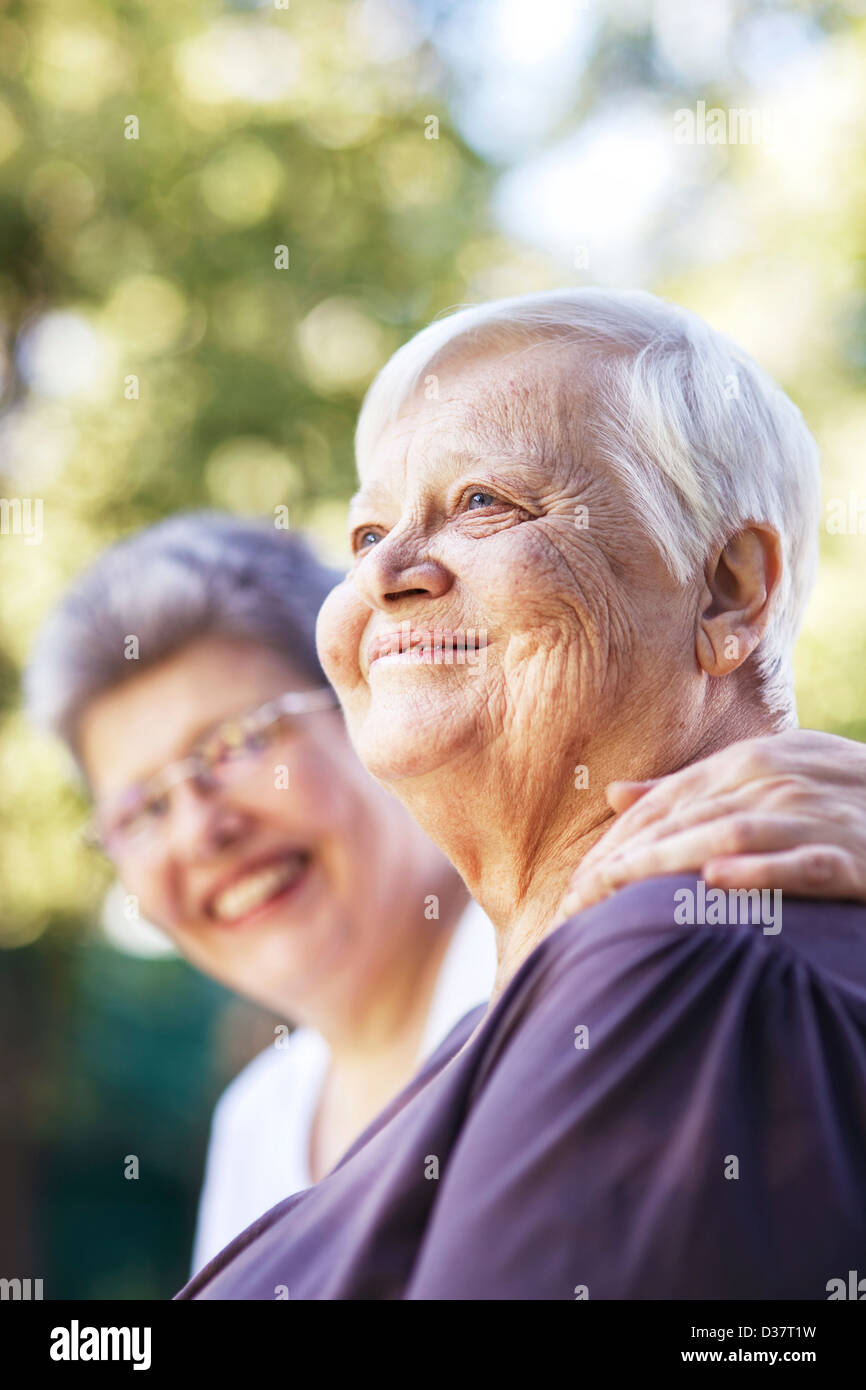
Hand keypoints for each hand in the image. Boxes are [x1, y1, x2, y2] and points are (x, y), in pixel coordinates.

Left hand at [557, 729, 865, 919]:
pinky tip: (714, 883)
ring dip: (667, 866)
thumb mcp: (765, 777)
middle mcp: (776, 777)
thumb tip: (614, 794)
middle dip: (625, 861)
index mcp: (751, 760)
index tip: (577, 884)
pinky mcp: (851, 855)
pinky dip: (757, 871)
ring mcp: (814, 814)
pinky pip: (798, 863)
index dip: (617, 841)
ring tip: (617, 896)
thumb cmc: (834, 799)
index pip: (666, 801)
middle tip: (577, 903)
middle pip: (684, 819)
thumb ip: (691, 787)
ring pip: (728, 836)